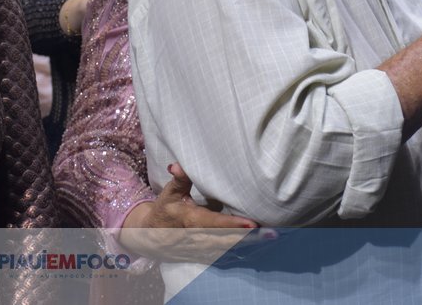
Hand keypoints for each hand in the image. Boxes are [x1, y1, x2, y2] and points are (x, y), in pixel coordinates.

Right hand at [120, 163, 271, 263]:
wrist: (149, 237)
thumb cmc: (165, 209)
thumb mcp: (169, 193)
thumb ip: (179, 179)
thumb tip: (177, 165)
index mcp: (189, 221)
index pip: (213, 223)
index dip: (232, 225)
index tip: (252, 224)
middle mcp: (196, 238)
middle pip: (225, 240)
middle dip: (248, 238)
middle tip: (271, 233)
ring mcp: (200, 250)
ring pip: (227, 250)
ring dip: (248, 246)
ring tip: (270, 238)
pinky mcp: (203, 256)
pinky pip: (224, 257)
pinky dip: (240, 254)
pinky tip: (259, 248)